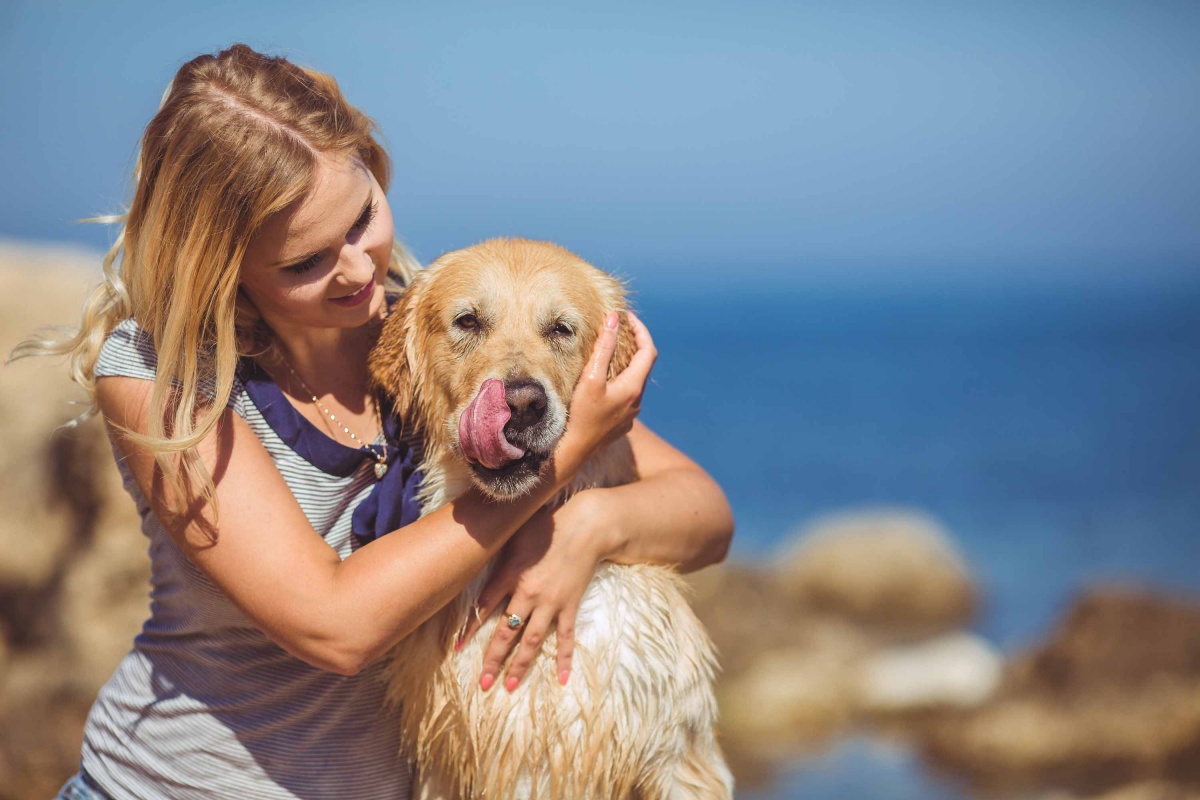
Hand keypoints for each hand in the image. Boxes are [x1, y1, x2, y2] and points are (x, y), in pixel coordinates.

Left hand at [459, 492, 603, 690]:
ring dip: (520, 665)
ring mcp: (551, 603)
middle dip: (493, 659)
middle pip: (506, 633)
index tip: (457, 648)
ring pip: (532, 641)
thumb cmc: (549, 525)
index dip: (469, 628)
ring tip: (510, 686)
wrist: (588, 527)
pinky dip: (564, 657)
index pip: (484, 607)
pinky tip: (561, 679)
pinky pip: (566, 636)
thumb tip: (475, 549)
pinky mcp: (570, 606)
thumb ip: (497, 548)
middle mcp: (529, 595)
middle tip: (483, 683)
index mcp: (511, 575)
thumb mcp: (516, 533)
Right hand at [555, 311, 655, 475]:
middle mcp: (637, 402)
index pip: (648, 351)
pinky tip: (604, 384)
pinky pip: (626, 398)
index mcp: (633, 388)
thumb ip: (604, 347)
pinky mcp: (622, 425)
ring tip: (609, 354)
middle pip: (642, 366)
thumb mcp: (591, 377)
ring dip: (626, 366)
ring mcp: (631, 415)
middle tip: (619, 331)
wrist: (574, 451)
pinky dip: (619, 383)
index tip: (628, 318)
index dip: (641, 331)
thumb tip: (614, 319)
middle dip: (633, 346)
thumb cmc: (580, 414)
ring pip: (634, 383)